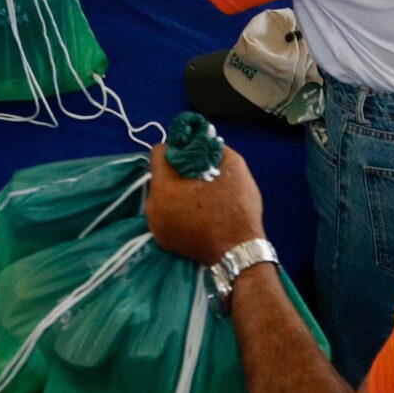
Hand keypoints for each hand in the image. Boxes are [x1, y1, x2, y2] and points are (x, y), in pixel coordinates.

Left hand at [144, 142, 266, 267]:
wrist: (240, 253)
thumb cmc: (236, 209)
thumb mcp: (233, 166)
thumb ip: (212, 147)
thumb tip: (202, 139)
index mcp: (164, 187)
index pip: (157, 153)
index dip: (176, 148)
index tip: (192, 154)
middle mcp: (153, 208)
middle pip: (160, 176)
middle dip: (177, 172)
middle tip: (200, 176)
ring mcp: (157, 227)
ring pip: (163, 196)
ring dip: (178, 191)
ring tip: (201, 195)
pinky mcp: (164, 241)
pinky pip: (167, 214)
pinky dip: (178, 209)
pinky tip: (198, 212)